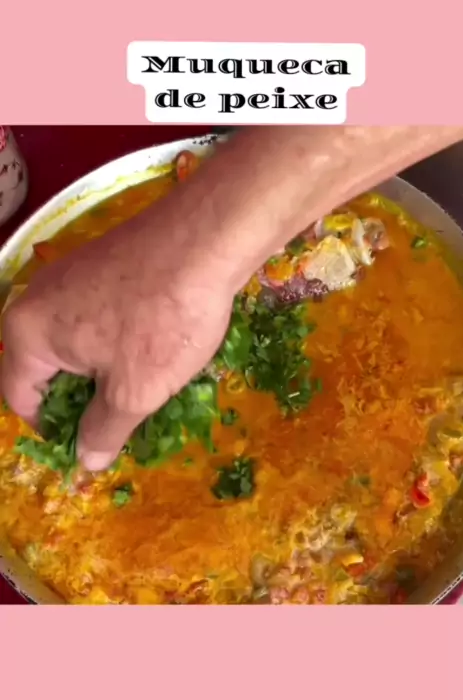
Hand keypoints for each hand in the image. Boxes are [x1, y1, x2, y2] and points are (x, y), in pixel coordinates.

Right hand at [0, 204, 234, 470]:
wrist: (207, 239)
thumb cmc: (162, 322)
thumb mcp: (133, 392)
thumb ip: (103, 430)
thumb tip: (86, 460)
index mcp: (26, 332)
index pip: (20, 398)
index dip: (54, 430)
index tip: (93, 444)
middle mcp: (36, 299)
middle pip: (47, 369)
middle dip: (84, 400)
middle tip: (126, 419)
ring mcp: (69, 275)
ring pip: (76, 343)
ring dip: (105, 372)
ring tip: (147, 387)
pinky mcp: (101, 263)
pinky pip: (96, 316)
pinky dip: (118, 341)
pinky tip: (155, 350)